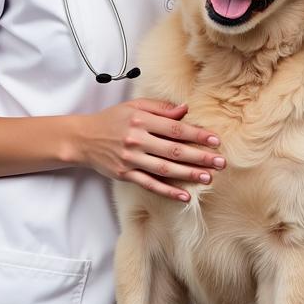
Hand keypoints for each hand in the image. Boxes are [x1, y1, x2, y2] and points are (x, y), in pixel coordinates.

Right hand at [77, 98, 225, 202]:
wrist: (83, 138)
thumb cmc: (112, 120)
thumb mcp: (134, 107)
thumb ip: (160, 108)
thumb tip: (185, 110)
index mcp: (141, 120)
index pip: (175, 128)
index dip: (197, 135)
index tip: (215, 140)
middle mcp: (136, 140)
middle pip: (174, 150)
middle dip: (200, 157)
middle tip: (220, 162)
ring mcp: (131, 159)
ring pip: (164, 169)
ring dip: (188, 175)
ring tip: (208, 178)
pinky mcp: (125, 174)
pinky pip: (150, 184)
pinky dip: (168, 192)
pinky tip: (184, 196)